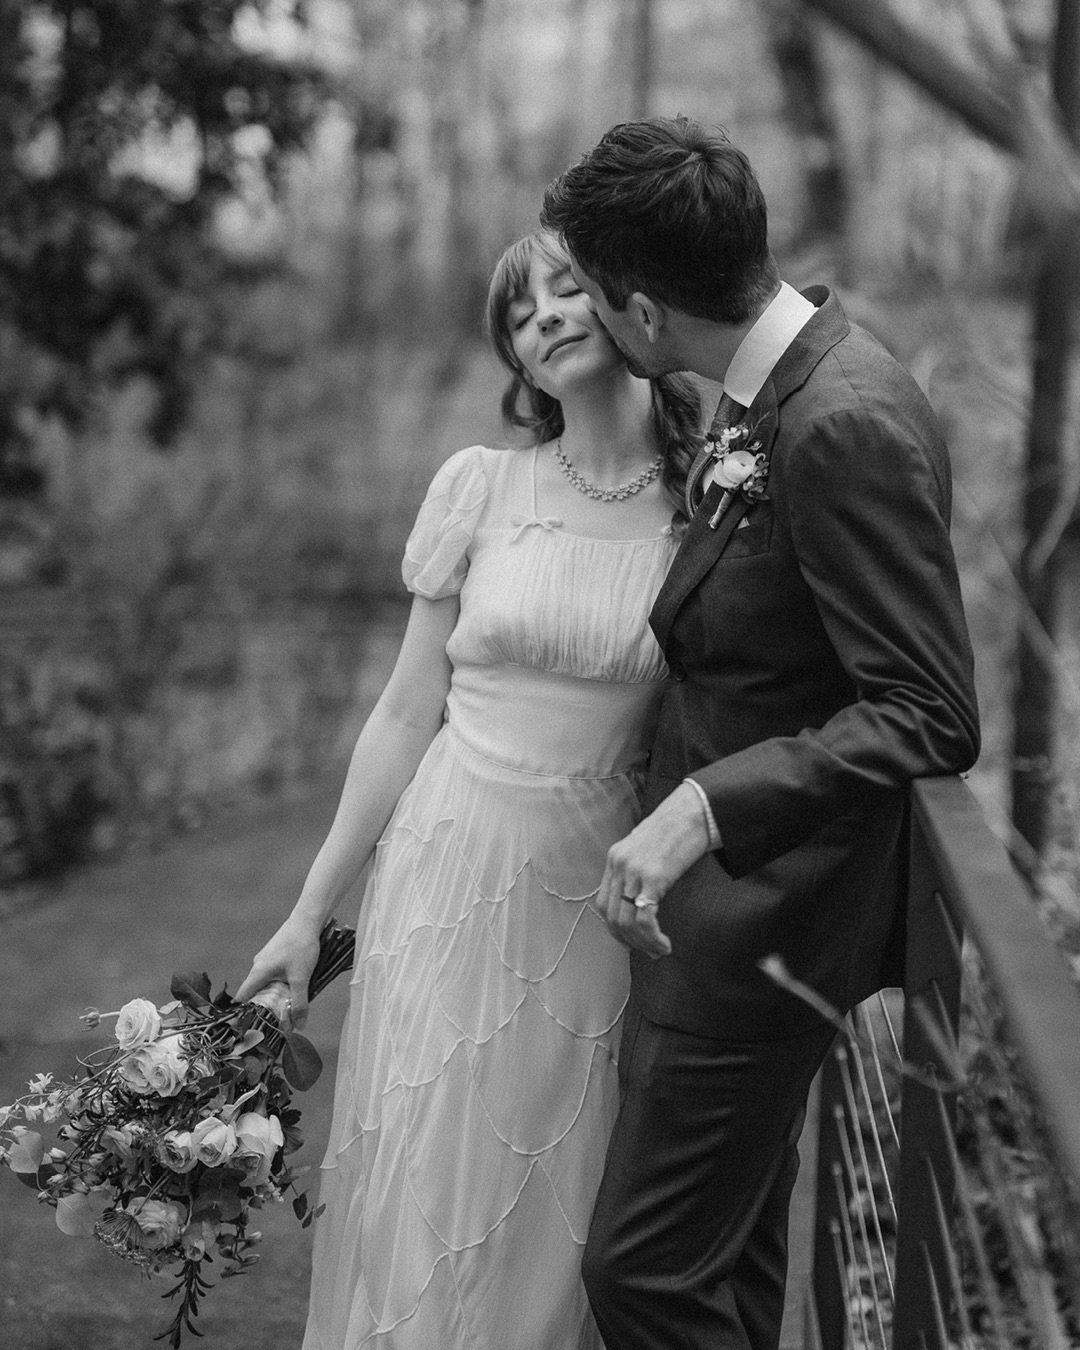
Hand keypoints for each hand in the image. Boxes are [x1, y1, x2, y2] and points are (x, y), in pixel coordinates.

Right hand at [234, 919, 321, 1030]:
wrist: (308, 920)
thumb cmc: (301, 946)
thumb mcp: (301, 978)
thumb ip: (300, 1003)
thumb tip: (299, 1026)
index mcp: (258, 972)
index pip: (243, 997)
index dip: (245, 1013)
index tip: (252, 1027)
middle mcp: (258, 966)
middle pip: (256, 993)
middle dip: (265, 1008)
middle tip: (276, 1022)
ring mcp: (266, 960)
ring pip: (267, 984)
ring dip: (275, 996)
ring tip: (288, 1007)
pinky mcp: (275, 955)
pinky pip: (274, 975)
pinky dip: (281, 984)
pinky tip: (294, 987)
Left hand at [596, 782, 712, 957]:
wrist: (696, 811)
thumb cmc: (678, 831)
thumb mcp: (649, 850)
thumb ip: (639, 871)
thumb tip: (642, 901)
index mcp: (615, 858)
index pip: (603, 903)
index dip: (614, 927)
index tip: (631, 940)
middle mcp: (619, 865)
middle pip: (611, 916)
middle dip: (628, 941)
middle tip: (648, 952)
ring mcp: (634, 871)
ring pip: (626, 922)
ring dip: (642, 944)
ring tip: (659, 950)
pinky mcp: (653, 878)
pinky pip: (644, 920)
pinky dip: (652, 938)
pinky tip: (665, 944)